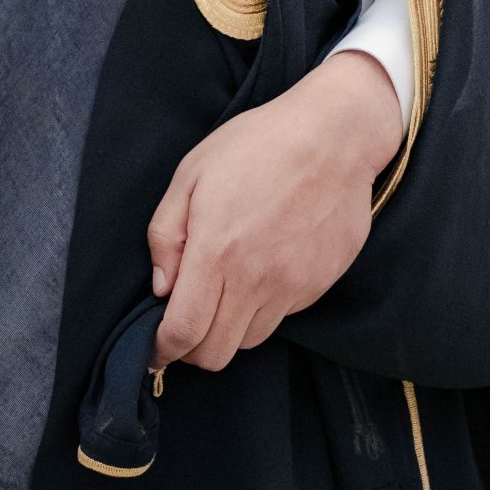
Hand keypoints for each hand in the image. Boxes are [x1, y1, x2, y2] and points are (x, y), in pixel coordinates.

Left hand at [148, 50, 404, 374]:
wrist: (333, 136)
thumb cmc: (256, 145)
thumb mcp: (191, 173)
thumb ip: (165, 234)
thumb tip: (161, 288)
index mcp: (215, 251)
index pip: (183, 332)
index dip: (162, 350)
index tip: (156, 348)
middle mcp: (254, 279)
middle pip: (216, 353)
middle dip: (193, 348)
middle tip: (188, 322)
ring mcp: (291, 286)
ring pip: (250, 340)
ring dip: (230, 328)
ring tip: (226, 291)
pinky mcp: (318, 285)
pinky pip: (282, 316)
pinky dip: (264, 308)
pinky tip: (262, 270)